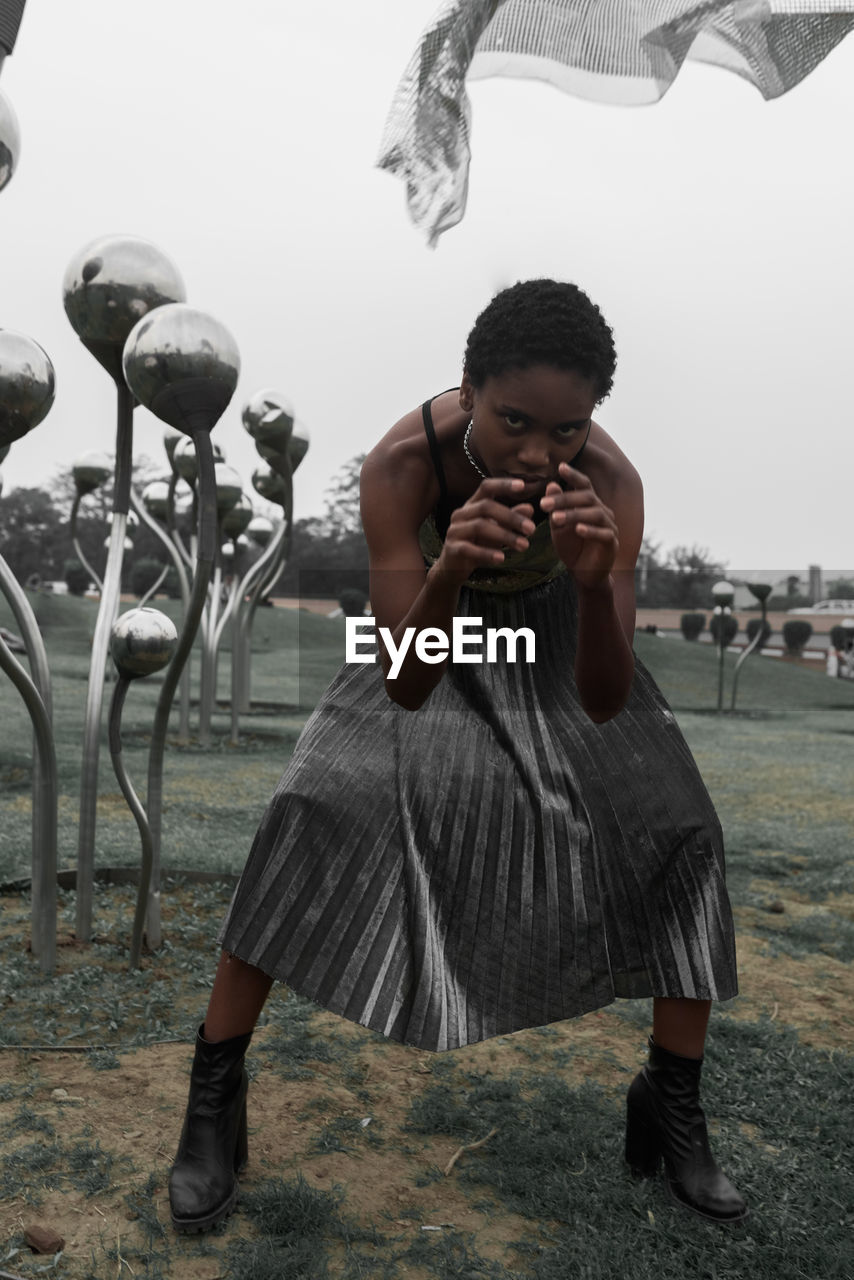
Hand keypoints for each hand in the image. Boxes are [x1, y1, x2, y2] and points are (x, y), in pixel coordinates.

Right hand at [436, 478, 535, 584]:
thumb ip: (511, 519)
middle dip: (511, 517)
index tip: (522, 485)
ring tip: (524, 546)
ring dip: (505, 536)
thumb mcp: (497, 530)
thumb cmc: (477, 543)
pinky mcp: (452, 548)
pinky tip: (502, 558)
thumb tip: (530, 508)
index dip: (503, 484)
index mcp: (472, 505)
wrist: (453, 566)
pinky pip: (469, 549)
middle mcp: (461, 514)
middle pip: (486, 507)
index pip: (486, 487)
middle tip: (532, 529)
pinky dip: (487, 553)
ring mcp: (454, 530)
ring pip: (480, 526)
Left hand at [539, 463, 618, 587]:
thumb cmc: (572, 547)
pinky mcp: (612, 543)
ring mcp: (609, 526)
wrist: (584, 573)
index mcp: (590, 505)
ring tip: (555, 518)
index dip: (574, 475)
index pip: (584, 485)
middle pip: (587, 498)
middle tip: (543, 504)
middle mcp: (602, 511)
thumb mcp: (558, 527)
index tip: (560, 466)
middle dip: (564, 499)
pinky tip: (578, 530)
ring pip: (595, 514)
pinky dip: (591, 531)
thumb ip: (556, 508)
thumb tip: (551, 485)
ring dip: (574, 515)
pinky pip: (604, 534)